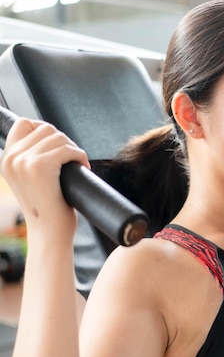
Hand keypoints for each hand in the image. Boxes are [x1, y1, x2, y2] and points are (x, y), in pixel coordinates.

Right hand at [0, 117, 89, 235]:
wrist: (49, 232)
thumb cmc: (48, 207)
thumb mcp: (30, 178)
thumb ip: (31, 157)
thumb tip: (49, 133)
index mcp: (6, 159)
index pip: (24, 124)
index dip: (45, 130)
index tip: (59, 146)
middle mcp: (11, 158)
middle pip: (45, 128)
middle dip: (64, 142)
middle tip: (72, 160)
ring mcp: (23, 162)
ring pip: (58, 137)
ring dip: (73, 149)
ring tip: (77, 165)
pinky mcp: (39, 167)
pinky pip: (68, 149)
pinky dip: (80, 156)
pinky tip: (83, 168)